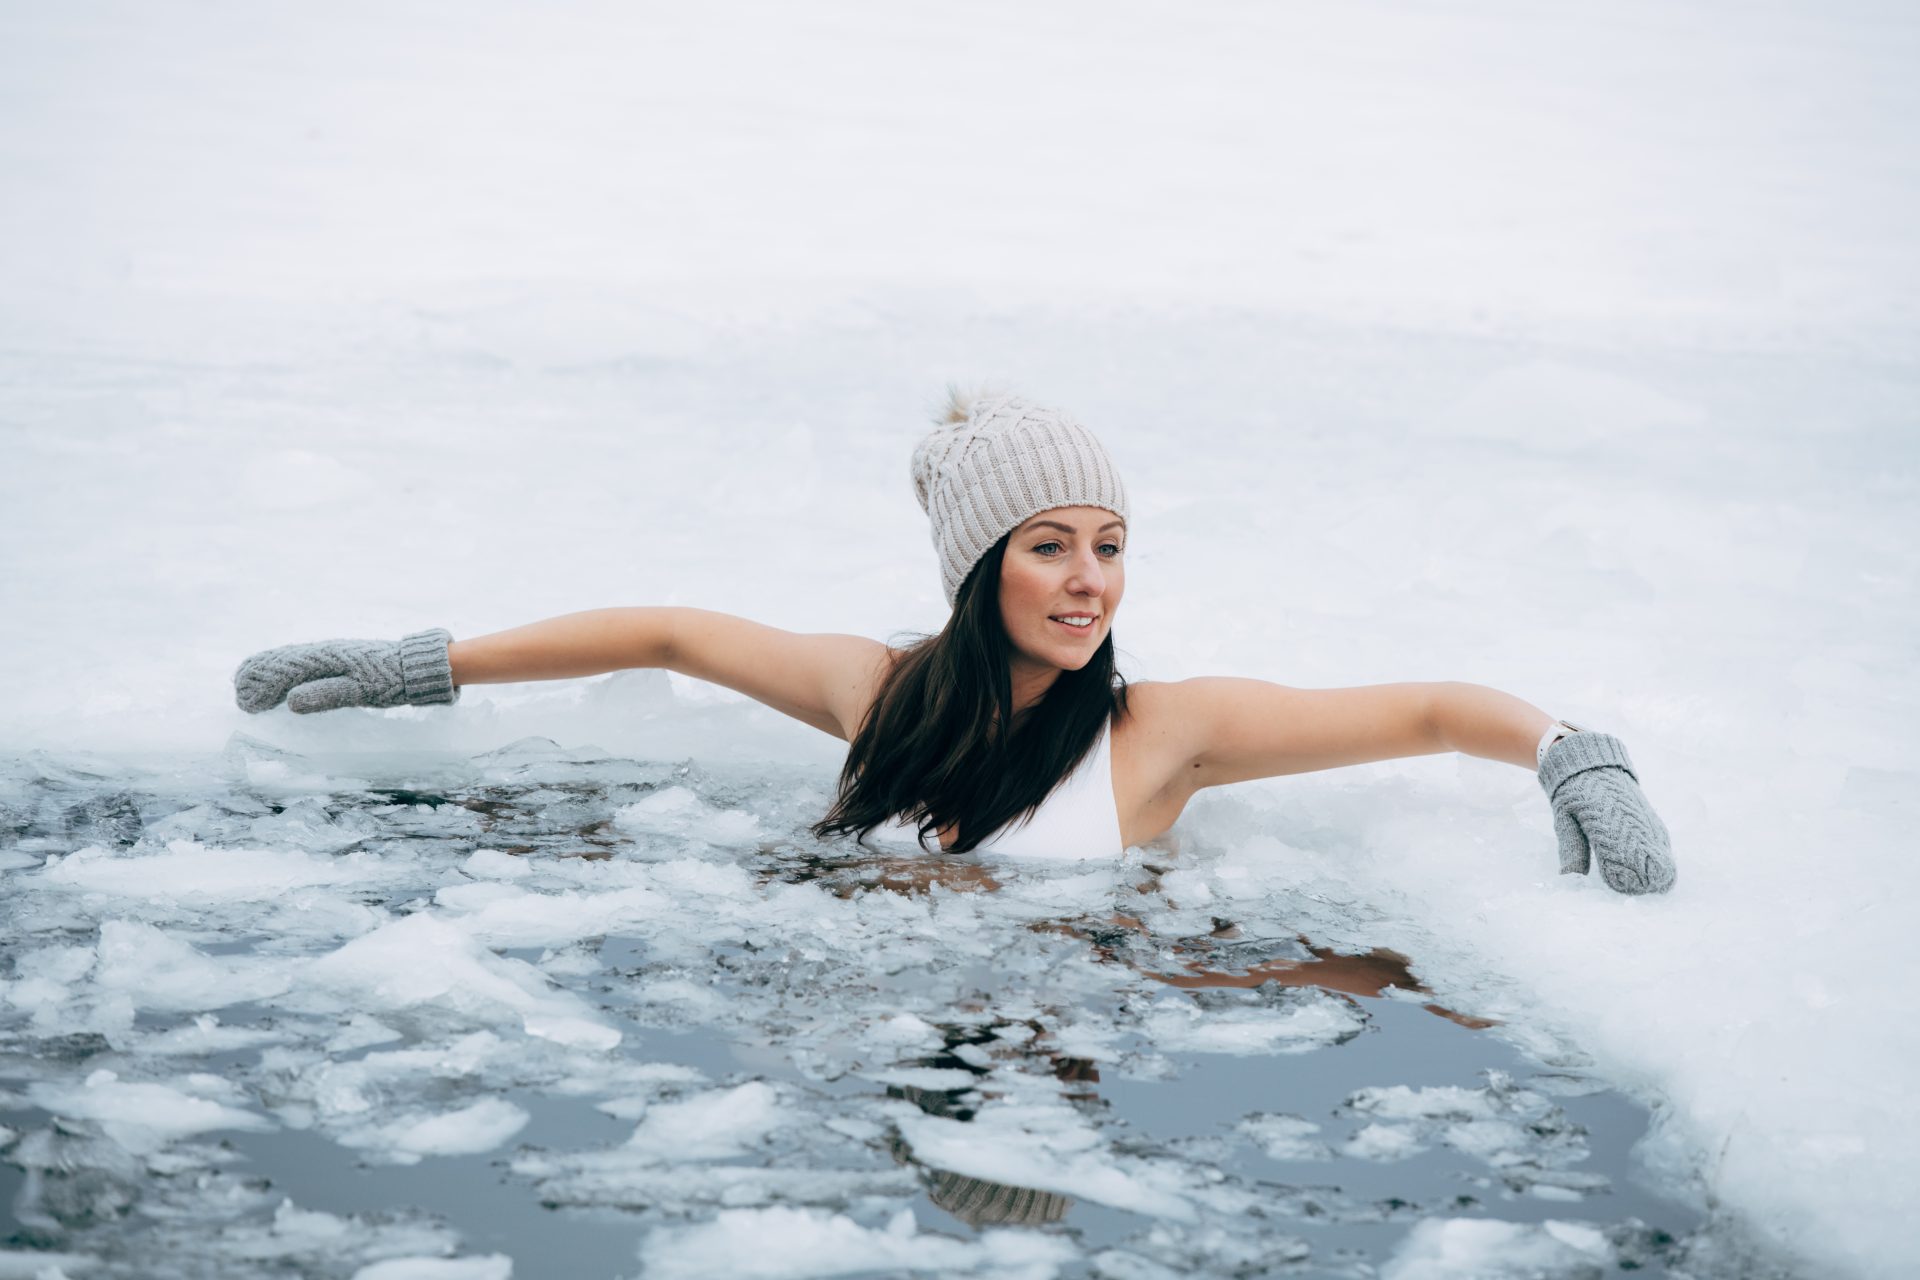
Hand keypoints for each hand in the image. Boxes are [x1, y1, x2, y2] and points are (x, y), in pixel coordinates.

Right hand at [233, 629, 458, 714]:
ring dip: (270, 672)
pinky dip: (287, 669)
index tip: (244, 703)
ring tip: (251, 683)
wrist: (417, 665)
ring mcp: (332, 653)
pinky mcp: (340, 657)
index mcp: (324, 659)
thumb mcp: (359, 691)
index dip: (260, 686)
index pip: (282, 670)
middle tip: (238, 694)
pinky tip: (286, 677)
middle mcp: (323, 652)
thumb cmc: (391, 681)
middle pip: (282, 662)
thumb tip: (289, 701)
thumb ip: (324, 694)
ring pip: (292, 660)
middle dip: (258, 677)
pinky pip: (305, 661)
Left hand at [1537, 731, 1675, 894]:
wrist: (1593, 765)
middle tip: (1632, 887)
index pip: (1629, 863)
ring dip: (1656, 873)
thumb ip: (1572, 849)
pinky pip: (1663, 846)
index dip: (1627, 880)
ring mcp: (1648, 822)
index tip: (1620, 885)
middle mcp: (1635, 823)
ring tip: (1645, 883)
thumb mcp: (1565, 819)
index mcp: (1611, 824)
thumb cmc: (1574, 794)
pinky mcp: (1653, 820)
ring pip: (1663, 856)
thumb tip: (1569, 878)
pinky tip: (1655, 872)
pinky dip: (1660, 861)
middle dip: (1645, 882)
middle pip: (1654, 864)